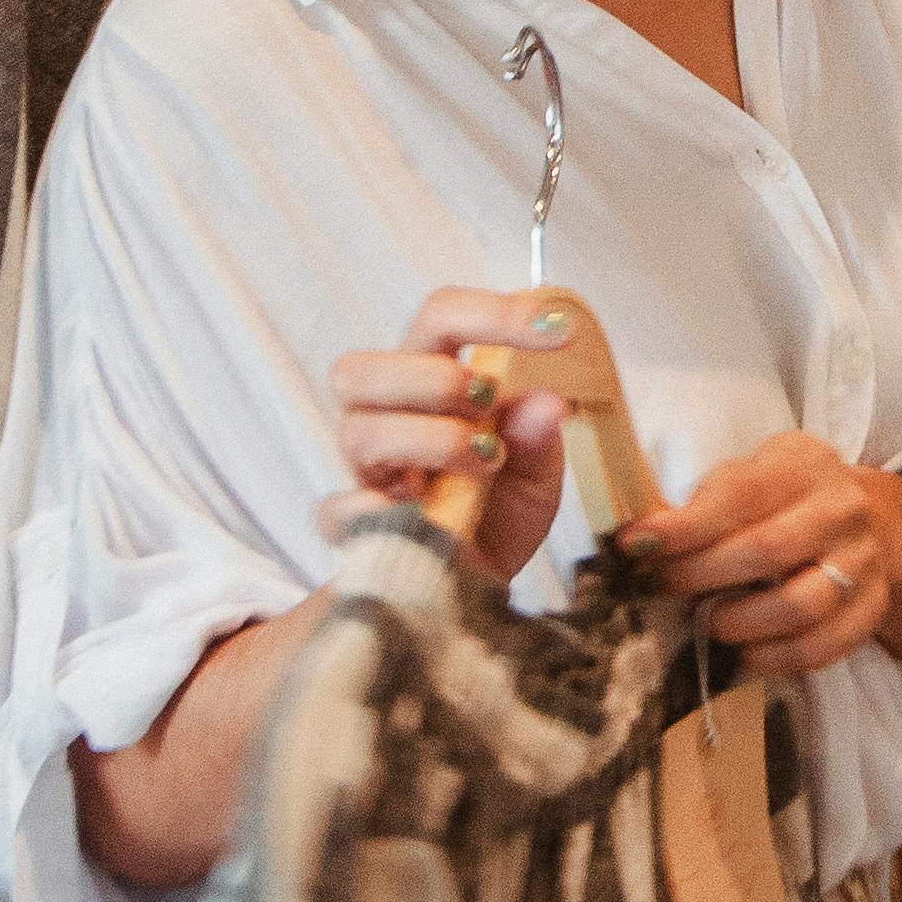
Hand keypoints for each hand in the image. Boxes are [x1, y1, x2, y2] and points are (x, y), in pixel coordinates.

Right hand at [325, 288, 570, 593]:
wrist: (476, 586)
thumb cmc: (500, 510)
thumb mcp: (536, 474)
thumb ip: (538, 439)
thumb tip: (549, 404)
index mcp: (430, 382)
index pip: (441, 319)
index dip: (494, 314)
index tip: (559, 331)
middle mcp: (386, 417)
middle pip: (362, 367)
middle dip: (434, 380)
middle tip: (489, 402)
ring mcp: (365, 471)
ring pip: (358, 430)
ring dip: (432, 439)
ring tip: (486, 462)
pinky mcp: (354, 527)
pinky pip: (341, 509)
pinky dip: (385, 507)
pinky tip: (429, 512)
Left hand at [617, 428, 901, 682]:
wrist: (873, 523)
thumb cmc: (790, 499)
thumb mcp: (755, 473)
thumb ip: (707, 498)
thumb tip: (645, 537)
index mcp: (806, 464)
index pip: (742, 494)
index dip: (686, 525)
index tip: (637, 544)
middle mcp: (842, 510)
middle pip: (768, 550)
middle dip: (702, 575)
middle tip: (664, 586)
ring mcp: (863, 562)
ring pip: (799, 606)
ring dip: (738, 622)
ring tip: (708, 622)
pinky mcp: (872, 609)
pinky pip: (822, 648)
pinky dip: (774, 659)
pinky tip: (745, 654)